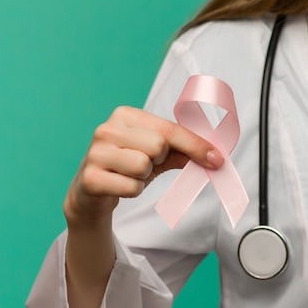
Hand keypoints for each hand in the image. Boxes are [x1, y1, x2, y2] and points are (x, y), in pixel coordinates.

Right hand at [63, 106, 223, 226]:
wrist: (90, 192)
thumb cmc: (126, 168)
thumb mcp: (156, 156)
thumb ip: (182, 152)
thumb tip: (213, 157)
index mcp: (125, 115)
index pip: (169, 129)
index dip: (196, 145)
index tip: (217, 159)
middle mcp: (107, 129)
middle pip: (158, 146)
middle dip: (158, 160)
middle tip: (146, 164)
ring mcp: (96, 153)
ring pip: (143, 166)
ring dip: (144, 177)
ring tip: (131, 175)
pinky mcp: (91, 178)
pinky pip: (131, 187)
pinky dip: (133, 191)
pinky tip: (120, 186)